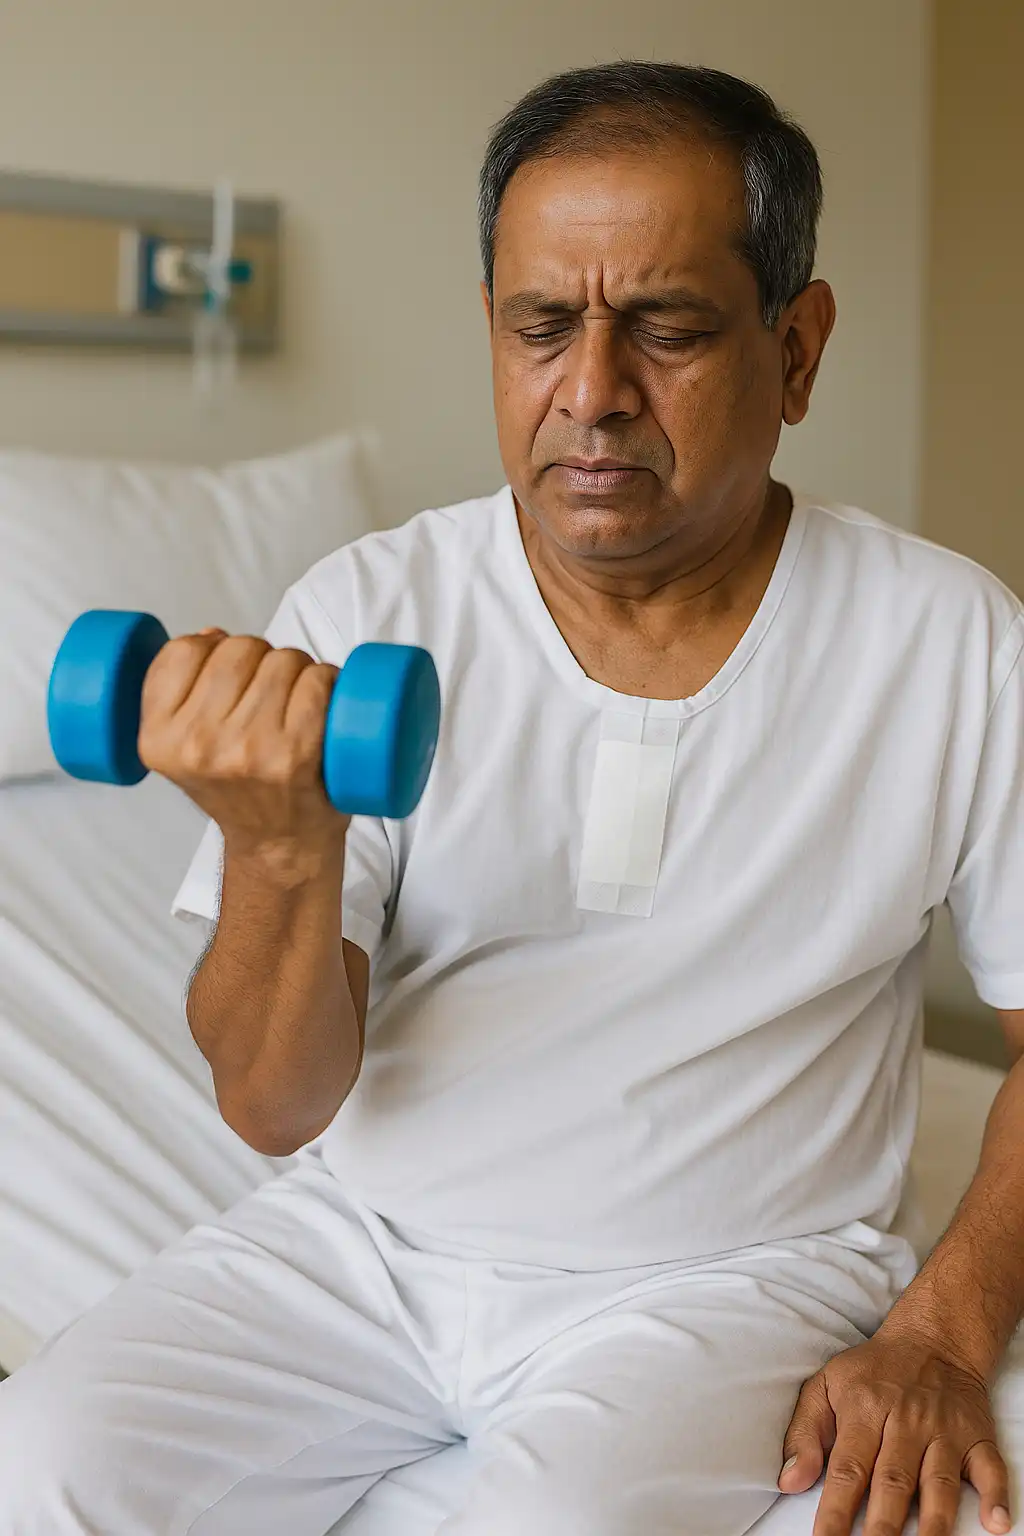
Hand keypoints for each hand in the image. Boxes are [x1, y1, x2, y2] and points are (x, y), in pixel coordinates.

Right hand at [138, 630, 347, 860]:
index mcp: (158, 740)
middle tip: (272, 694)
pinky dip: (330, 682)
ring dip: (300, 670)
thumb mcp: (185, 749)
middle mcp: (198, 746)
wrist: (281, 846)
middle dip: (262, 658)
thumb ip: (183, 692)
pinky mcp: (295, 756)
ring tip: (298, 704)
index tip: (230, 675)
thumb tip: (210, 635)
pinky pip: (317, 683)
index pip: (183, 650)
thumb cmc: (240, 789)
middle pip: (240, 648)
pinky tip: (326, 703)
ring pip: (284, 659)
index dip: (214, 649)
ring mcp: (248, 750)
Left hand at [780, 1324, 1009, 1535]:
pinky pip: (991, 1468)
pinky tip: (995, 1524)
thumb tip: (789, 1481)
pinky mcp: (977, 1437)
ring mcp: (944, 1430)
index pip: (848, 1470)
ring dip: (933, 1522)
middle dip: (882, 1527)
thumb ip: (804, 1433)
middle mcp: (906, 1421)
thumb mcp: (826, 1385)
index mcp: (864, 1409)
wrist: (932, 1338)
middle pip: (893, 1482)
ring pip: (938, 1482)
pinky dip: (996, 1496)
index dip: (836, 1512)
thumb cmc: (872, 1371)